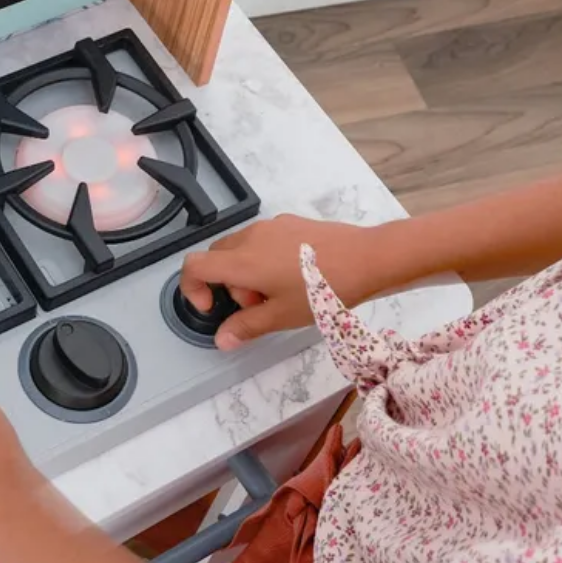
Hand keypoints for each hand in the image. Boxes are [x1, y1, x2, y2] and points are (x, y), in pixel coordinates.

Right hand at [180, 215, 379, 349]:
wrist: (369, 258)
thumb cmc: (324, 290)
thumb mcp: (283, 316)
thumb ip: (247, 327)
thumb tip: (222, 339)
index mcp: (242, 261)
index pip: (193, 266)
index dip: (192, 289)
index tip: (214, 307)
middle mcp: (250, 237)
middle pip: (216, 258)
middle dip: (227, 285)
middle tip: (257, 306)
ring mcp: (270, 226)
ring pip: (239, 249)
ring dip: (245, 273)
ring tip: (278, 293)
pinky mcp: (289, 223)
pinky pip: (261, 240)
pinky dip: (263, 259)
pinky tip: (294, 276)